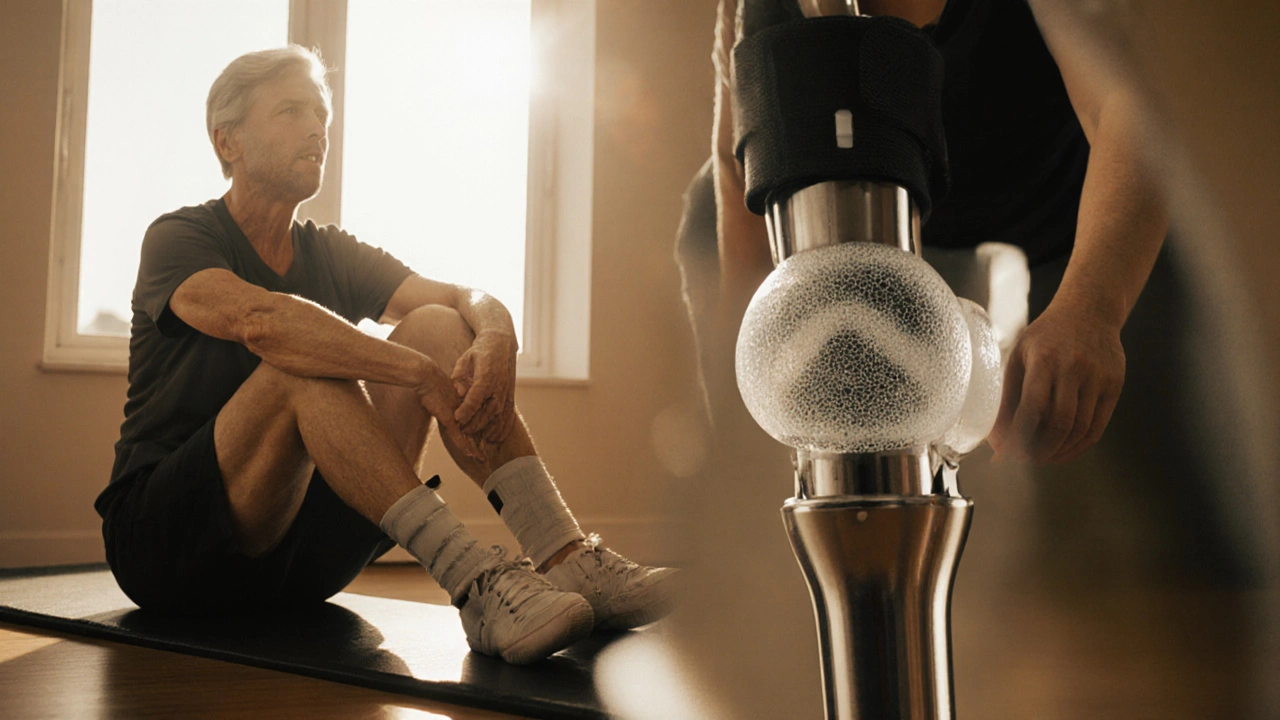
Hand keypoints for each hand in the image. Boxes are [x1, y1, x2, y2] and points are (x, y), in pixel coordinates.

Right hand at [414, 362, 484, 461]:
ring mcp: (459, 416)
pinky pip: (458, 437)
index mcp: (465, 409)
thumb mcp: (444, 400)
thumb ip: (448, 408)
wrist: (428, 380)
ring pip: (469, 437)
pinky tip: (470, 454)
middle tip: (485, 458)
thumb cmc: (433, 388)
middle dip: (479, 446)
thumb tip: (448, 409)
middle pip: (475, 433)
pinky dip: (464, 446)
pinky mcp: (450, 419)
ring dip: (475, 450)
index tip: (482, 447)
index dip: (478, 438)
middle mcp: (465, 413)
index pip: (474, 426)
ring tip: (482, 459)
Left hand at [450, 330, 517, 443]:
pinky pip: (509, 416)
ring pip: (499, 416)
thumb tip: (459, 392)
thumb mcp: (465, 359)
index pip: (475, 397)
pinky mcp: (511, 397)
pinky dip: (503, 429)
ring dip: (489, 430)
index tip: (456, 418)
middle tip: (463, 431)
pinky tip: (495, 439)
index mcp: (487, 377)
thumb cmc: (479, 351)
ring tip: (478, 440)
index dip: (466, 410)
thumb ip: (459, 376)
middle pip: (488, 411)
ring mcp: (507, 393)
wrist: (501, 344)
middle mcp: (499, 387)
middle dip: (475, 423)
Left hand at [988, 303, 1125, 463]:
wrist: (1089, 311)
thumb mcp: (1019, 357)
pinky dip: (1078, 446)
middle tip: (1021, 461)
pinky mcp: (1114, 385)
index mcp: (1044, 359)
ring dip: (1057, 452)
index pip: (1032, 409)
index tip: (1005, 455)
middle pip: (1058, 424)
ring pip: (1079, 429)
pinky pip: (1097, 427)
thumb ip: (1007, 397)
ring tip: (1039, 459)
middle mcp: (1074, 368)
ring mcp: (1098, 377)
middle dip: (1037, 451)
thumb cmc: (1045, 337)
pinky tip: (1063, 452)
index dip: (1018, 438)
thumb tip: (995, 439)